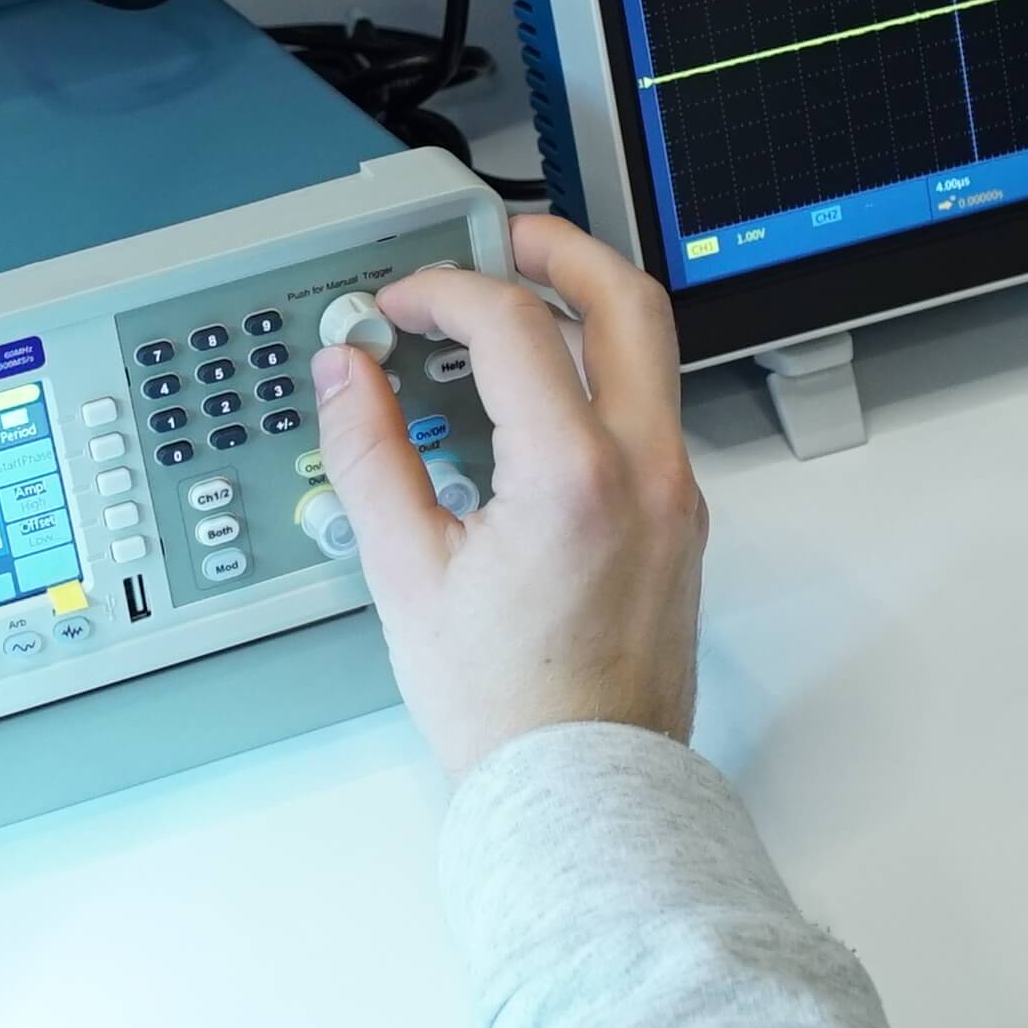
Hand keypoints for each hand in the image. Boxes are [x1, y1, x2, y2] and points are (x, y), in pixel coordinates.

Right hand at [312, 215, 707, 779]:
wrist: (584, 788)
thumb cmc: (507, 708)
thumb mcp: (406, 573)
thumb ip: (369, 454)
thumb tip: (347, 373)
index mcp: (575, 476)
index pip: (514, 324)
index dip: (445, 291)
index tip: (400, 305)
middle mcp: (644, 472)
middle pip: (626, 300)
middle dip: (558, 249)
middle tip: (498, 240)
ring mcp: (675, 494)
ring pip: (650, 353)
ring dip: (582, 309)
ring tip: (511, 311)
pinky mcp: (680, 521)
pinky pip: (648, 412)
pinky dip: (596, 376)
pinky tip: (535, 402)